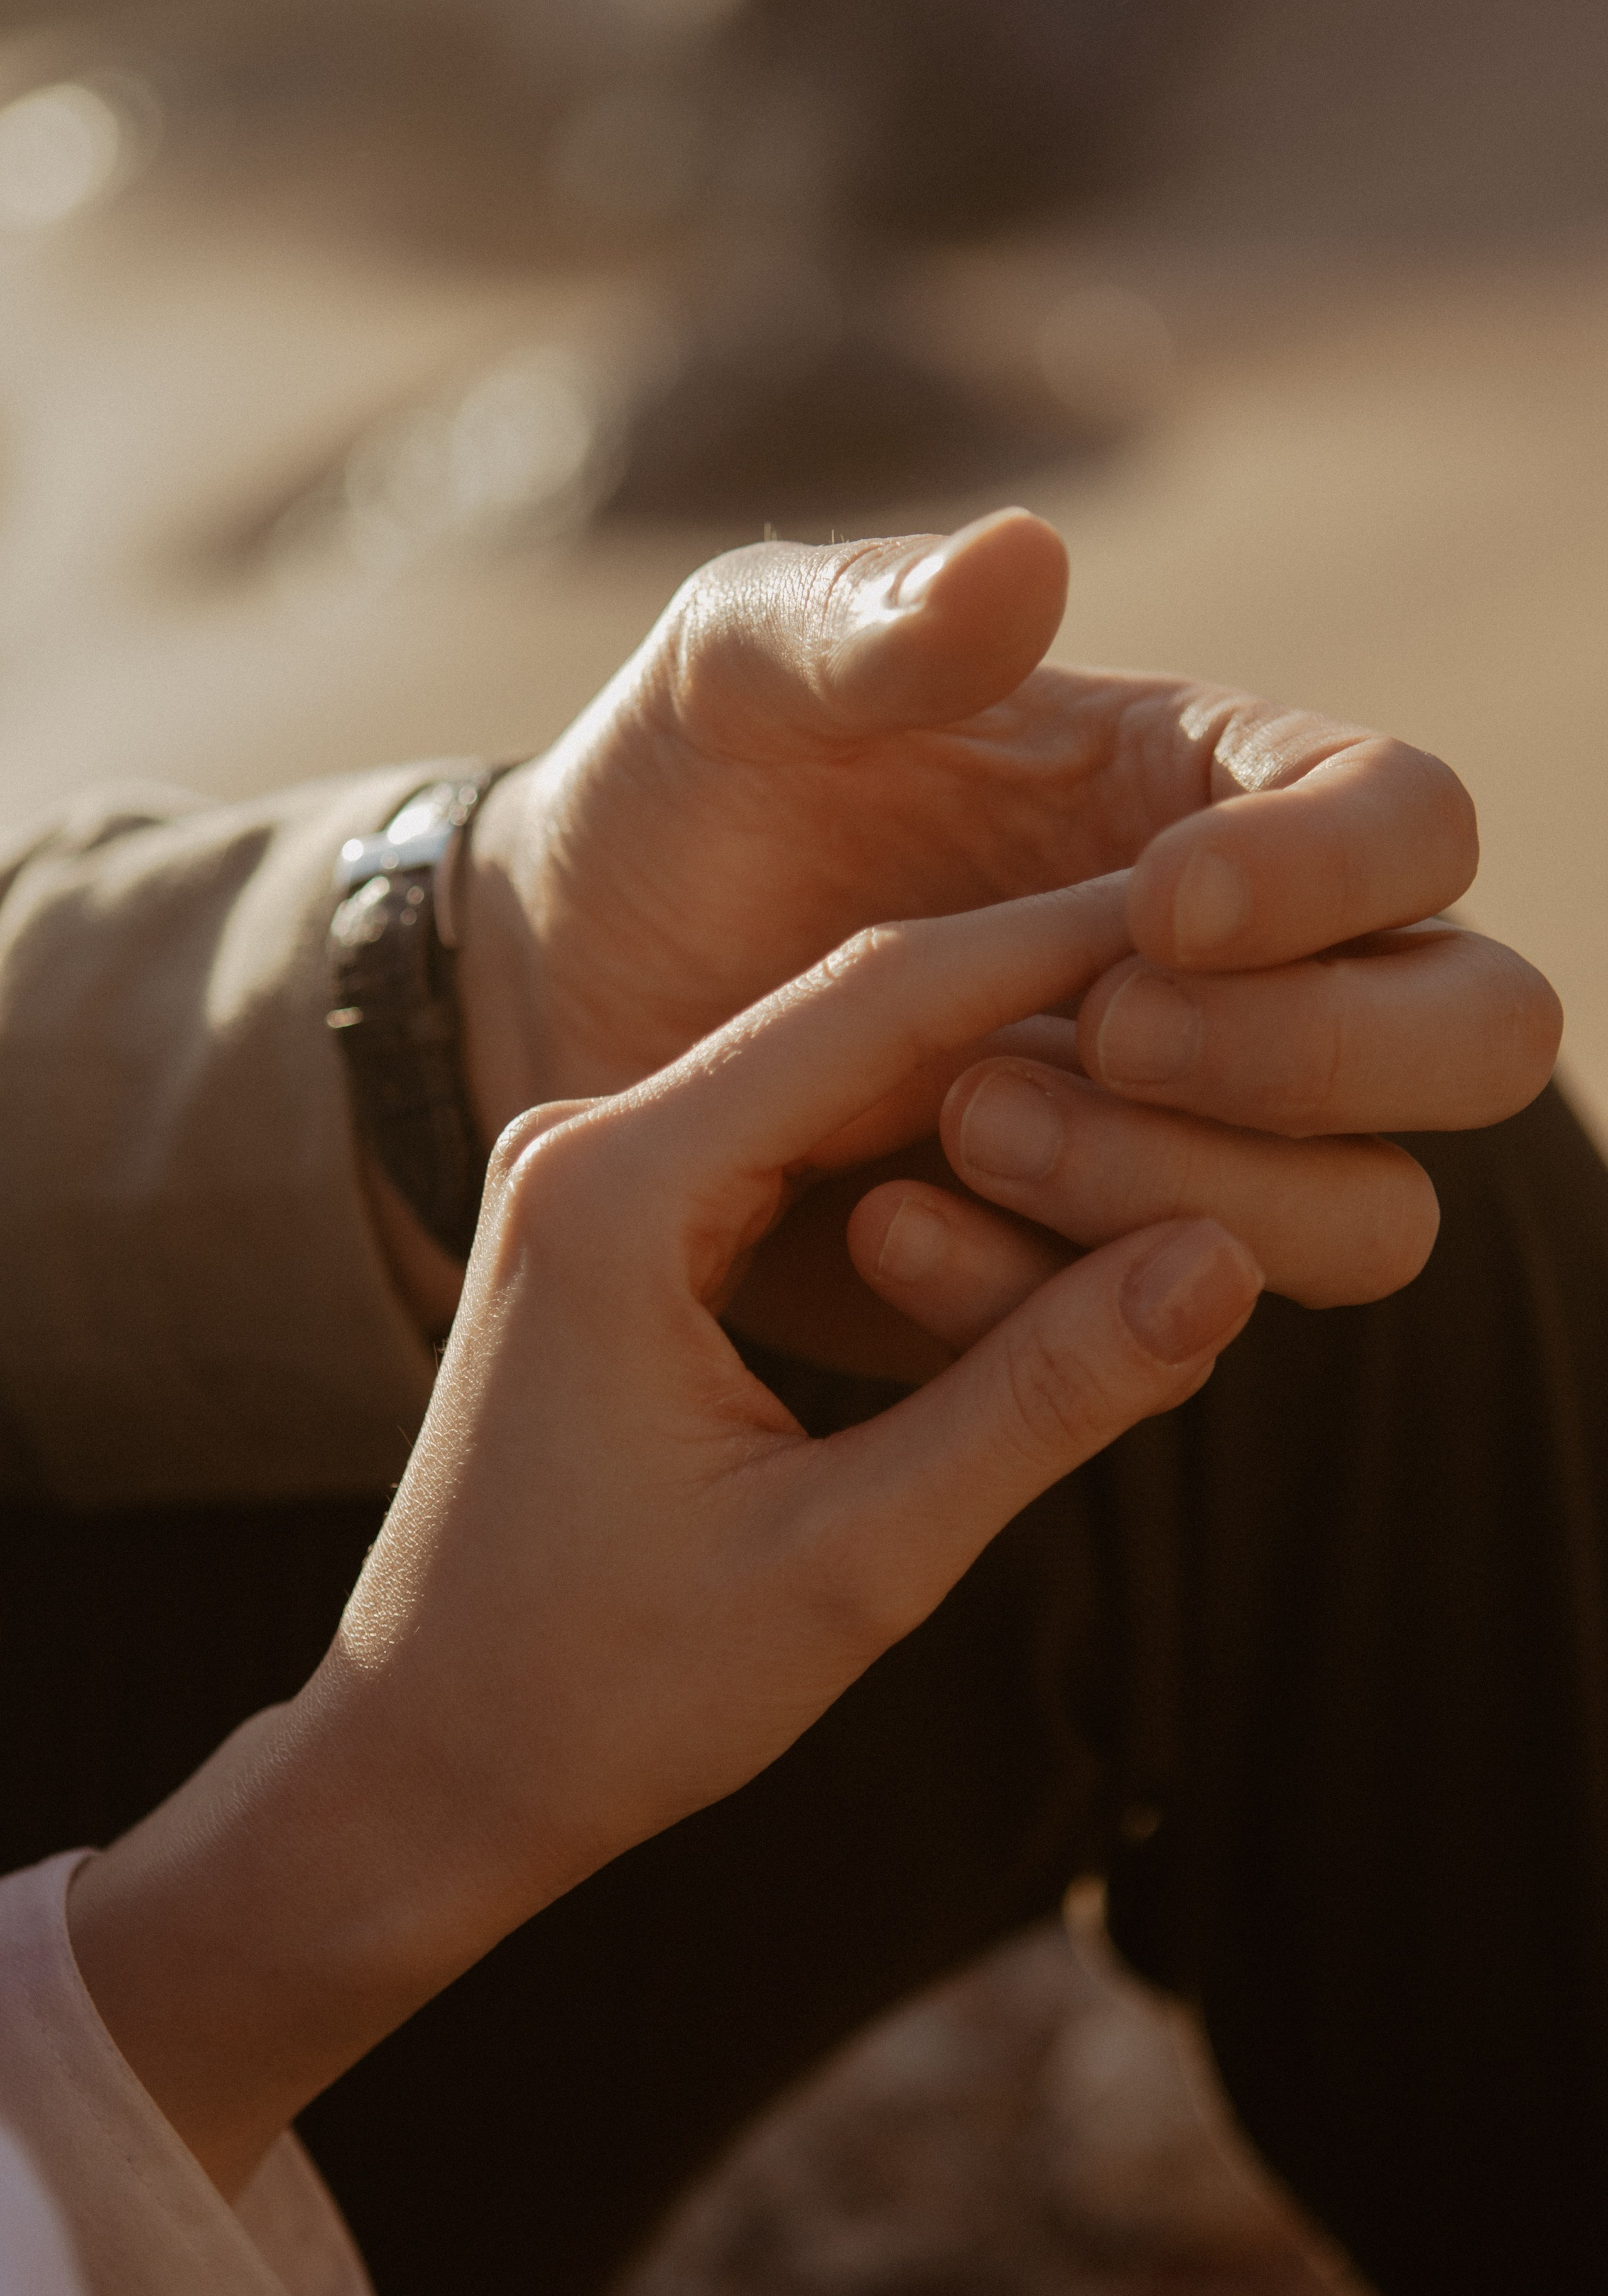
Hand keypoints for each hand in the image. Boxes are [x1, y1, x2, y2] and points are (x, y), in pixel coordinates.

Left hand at [68, 880, 1262, 2198]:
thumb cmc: (605, 1697)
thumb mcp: (851, 1562)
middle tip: (1242, 993)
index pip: (882, 1002)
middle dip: (1051, 1007)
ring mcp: (594, 1176)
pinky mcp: (619, 1226)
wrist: (422, 1770)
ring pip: (842, 1080)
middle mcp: (588, 1142)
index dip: (1063, 943)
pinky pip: (800, 1145)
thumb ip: (1039, 1400)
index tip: (1224, 900)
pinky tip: (1049, 1163)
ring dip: (999, 1082)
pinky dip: (928, 1154)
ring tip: (1178, 1067)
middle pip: (865, 1022)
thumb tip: (1221, 1261)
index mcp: (614, 1190)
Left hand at [454, 508, 1557, 1367]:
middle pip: (1470, 1033)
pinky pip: (1161, 1324)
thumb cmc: (682, 798)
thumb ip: (861, 618)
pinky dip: (1034, 1289)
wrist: (574, 995)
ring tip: (961, 1121)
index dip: (1341, 872)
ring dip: (1182, 1186)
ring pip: (1358, 1215)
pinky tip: (879, 1222)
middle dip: (1314, 1056)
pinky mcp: (1085, 1270)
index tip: (1169, 905)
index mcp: (1201, 793)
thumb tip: (1025, 559)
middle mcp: (1241, 974)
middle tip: (1106, 1032)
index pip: (1410, 821)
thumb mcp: (732, 678)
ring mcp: (1181, 1135)